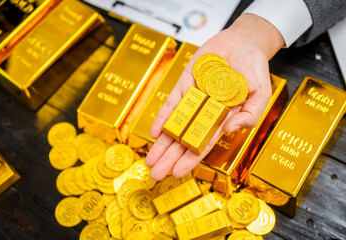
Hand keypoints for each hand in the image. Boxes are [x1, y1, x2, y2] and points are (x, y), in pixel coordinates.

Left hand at [145, 14, 284, 180]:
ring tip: (150, 160)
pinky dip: (163, 118)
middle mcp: (205, 113)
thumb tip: (229, 130)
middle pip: (185, 139)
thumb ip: (249, 115)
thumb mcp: (261, 94)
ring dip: (162, 143)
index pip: (204, 144)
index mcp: (223, 119)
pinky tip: (154, 133)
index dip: (191, 159)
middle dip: (170, 157)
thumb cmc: (254, 69)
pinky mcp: (185, 84)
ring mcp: (194, 99)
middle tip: (156, 174)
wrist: (243, 42)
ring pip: (175, 125)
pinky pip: (172, 103)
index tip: (178, 172)